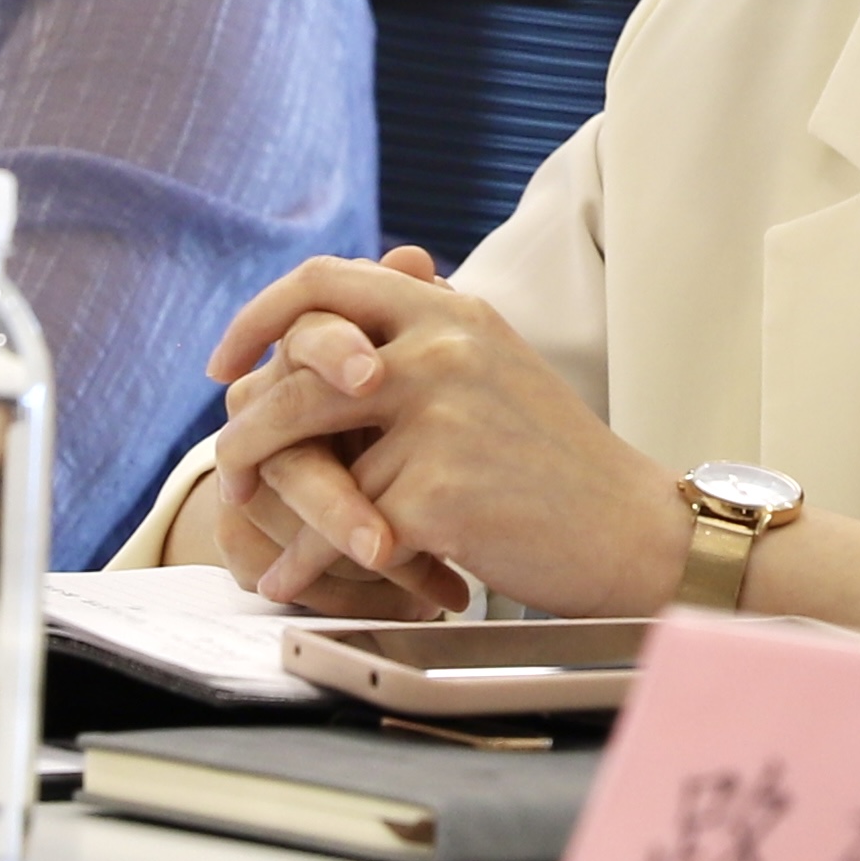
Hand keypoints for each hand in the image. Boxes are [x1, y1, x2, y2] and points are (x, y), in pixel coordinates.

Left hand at [196, 248, 686, 619]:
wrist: (631, 529)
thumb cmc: (556, 459)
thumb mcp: (496, 365)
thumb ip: (426, 333)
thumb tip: (341, 306)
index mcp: (451, 310)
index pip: (326, 281)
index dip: (260, 316)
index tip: (228, 364)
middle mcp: (442, 350)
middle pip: (297, 373)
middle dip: (247, 427)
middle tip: (228, 465)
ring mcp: (439, 420)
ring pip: (309, 457)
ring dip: (265, 500)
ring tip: (244, 525)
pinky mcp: (438, 494)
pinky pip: (339, 531)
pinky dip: (304, 563)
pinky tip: (289, 579)